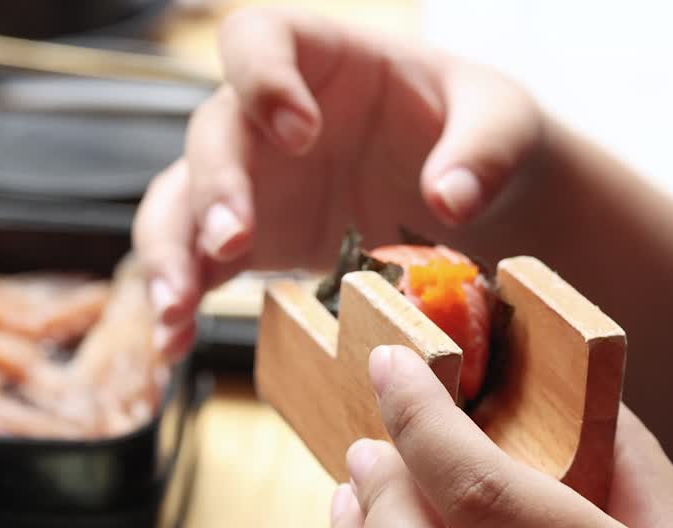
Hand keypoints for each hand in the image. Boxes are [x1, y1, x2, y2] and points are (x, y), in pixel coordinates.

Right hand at [133, 6, 545, 359]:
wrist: (475, 197)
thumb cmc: (477, 132)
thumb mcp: (502, 122)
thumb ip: (482, 149)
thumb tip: (450, 198)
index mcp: (321, 59)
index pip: (257, 39)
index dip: (262, 78)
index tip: (300, 133)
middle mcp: (265, 117)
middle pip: (211, 135)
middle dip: (213, 190)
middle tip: (234, 241)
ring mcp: (249, 181)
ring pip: (178, 203)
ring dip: (170, 255)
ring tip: (177, 311)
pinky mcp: (245, 242)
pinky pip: (193, 264)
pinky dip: (180, 305)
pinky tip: (176, 343)